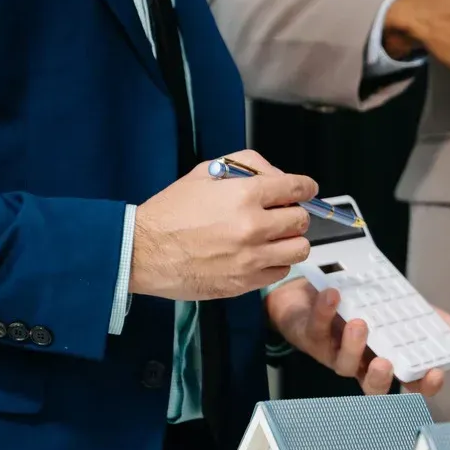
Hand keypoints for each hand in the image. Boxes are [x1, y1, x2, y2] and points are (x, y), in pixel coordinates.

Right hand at [130, 150, 315, 300]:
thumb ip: (246, 167)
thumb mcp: (205, 173)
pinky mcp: (245, 282)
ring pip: (299, 249)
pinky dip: (276, 263)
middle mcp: (253, 227)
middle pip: (301, 220)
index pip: (297, 187)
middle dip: (294, 214)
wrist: (143, 251)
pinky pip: (280, 272)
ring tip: (274, 238)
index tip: (306, 190)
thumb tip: (276, 177)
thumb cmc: (170, 212)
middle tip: (281, 214)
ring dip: (290, 241)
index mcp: (245, 195)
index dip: (306, 187)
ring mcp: (251, 258)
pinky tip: (259, 256)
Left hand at [264, 278, 449, 396]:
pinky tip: (333, 296)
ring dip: (353, 345)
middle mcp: (362, 364)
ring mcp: (335, 353)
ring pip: (343, 363)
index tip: (435, 373)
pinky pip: (317, 329)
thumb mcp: (398, 307)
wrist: (310, 287)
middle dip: (380, 379)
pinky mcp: (310, 336)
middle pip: (373, 387)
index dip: (422, 384)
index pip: (408, 383)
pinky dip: (325, 312)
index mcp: (387, 358)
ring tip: (360, 323)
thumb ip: (427, 318)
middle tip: (386, 363)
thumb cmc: (358, 303)